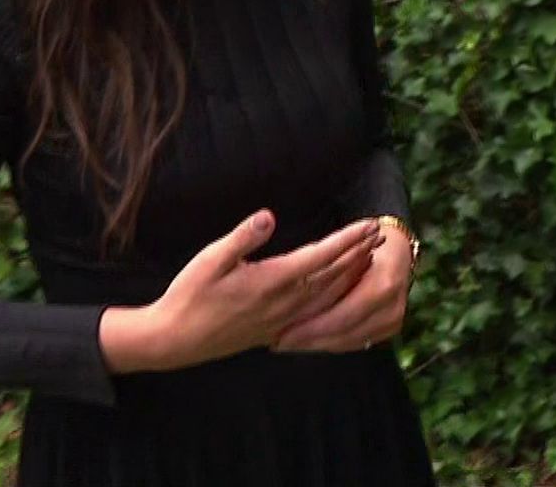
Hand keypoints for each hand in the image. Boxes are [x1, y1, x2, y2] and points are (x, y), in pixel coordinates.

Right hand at [101, 210, 381, 372]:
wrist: (175, 340)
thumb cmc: (189, 295)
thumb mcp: (210, 260)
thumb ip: (242, 238)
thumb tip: (268, 216)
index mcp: (272, 281)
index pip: (321, 256)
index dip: (348, 240)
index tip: (369, 225)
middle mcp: (284, 303)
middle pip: (333, 275)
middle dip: (358, 254)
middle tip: (380, 236)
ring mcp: (282, 319)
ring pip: (328, 295)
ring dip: (351, 275)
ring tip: (368, 258)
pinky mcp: (276, 330)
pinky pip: (317, 312)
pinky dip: (335, 298)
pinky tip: (341, 292)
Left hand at [271, 225, 412, 352]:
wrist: (396, 247)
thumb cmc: (365, 240)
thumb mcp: (346, 244)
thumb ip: (321, 259)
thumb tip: (293, 278)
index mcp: (382, 285)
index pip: (342, 316)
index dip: (311, 328)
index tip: (281, 333)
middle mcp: (392, 307)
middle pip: (344, 333)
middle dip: (309, 341)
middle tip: (279, 343)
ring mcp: (393, 320)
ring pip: (349, 341)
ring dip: (318, 344)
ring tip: (289, 343)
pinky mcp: (390, 328)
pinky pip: (357, 342)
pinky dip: (333, 342)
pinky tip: (311, 341)